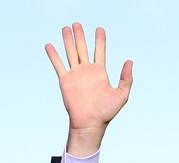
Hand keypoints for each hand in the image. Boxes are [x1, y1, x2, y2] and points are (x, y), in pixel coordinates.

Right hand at [45, 22, 133, 155]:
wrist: (90, 123)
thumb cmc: (107, 112)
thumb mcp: (122, 94)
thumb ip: (126, 78)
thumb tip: (129, 61)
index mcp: (100, 72)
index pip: (100, 51)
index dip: (100, 40)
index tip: (100, 29)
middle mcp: (87, 71)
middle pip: (83, 48)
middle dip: (80, 36)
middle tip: (77, 24)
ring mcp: (75, 75)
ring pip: (70, 53)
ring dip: (68, 41)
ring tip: (66, 28)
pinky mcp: (65, 80)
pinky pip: (58, 65)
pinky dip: (53, 55)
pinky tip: (49, 45)